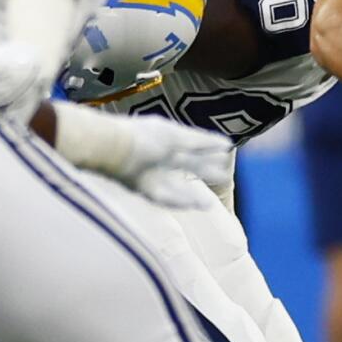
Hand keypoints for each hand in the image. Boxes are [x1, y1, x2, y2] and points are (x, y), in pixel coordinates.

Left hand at [113, 117, 233, 208]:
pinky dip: (180, 202)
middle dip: (204, 170)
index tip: (226, 150)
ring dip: (193, 195)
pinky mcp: (143, 189)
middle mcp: (159, 155)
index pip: (192, 143)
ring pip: (176, 186)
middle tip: (223, 176)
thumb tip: (227, 144)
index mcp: (166, 138)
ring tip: (209, 204)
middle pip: (186, 164)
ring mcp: (150, 173)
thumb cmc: (144, 137)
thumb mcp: (177, 136)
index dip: (209, 147)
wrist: (113, 149)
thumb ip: (201, 142)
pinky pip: (165, 198)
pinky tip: (194, 205)